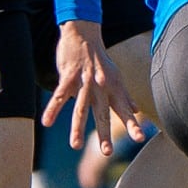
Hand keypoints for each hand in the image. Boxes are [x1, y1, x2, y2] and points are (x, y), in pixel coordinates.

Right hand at [42, 19, 146, 154]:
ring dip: (77, 127)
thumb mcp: (116, 77)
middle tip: (107, 152)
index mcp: (113, 89)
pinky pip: (59, 95)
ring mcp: (84, 82)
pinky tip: (46, 123)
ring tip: (75, 146)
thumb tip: (137, 110)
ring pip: (80, 108)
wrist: (84, 35)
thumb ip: (125, 96)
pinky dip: (53, 109)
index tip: (140, 138)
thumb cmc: (100, 60)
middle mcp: (100, 88)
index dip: (133, 124)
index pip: (124, 110)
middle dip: (105, 132)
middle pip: (102, 114)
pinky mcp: (68, 77)